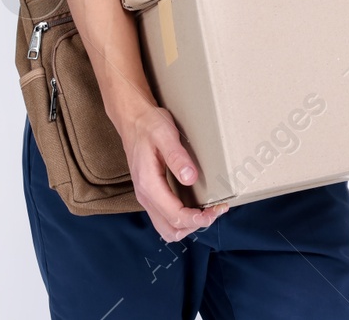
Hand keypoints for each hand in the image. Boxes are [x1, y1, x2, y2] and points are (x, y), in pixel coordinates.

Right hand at [122, 104, 228, 241]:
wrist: (132, 119)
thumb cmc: (148, 125)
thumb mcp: (164, 135)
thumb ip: (177, 157)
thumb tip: (191, 178)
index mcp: (148, 184)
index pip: (175, 216)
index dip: (198, 218)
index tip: (217, 210)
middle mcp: (145, 196)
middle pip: (171, 230)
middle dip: (195, 225)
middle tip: (215, 211)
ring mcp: (147, 197)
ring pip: (167, 228)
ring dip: (188, 225)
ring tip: (208, 211)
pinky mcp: (151, 194)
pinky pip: (165, 217)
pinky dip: (182, 219)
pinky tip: (196, 206)